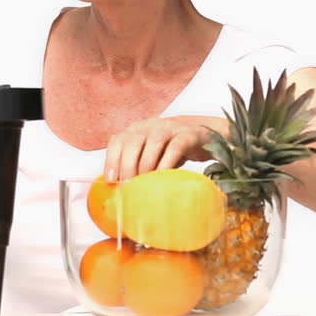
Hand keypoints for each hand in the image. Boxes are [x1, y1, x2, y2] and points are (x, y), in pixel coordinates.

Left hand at [102, 117, 221, 181]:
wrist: (204, 136)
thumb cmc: (171, 149)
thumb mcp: (151, 155)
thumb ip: (136, 165)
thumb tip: (120, 190)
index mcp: (137, 130)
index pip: (118, 140)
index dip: (111, 159)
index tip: (111, 179)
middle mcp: (151, 125)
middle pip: (133, 141)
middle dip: (128, 165)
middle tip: (128, 185)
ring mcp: (170, 128)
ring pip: (153, 143)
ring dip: (146, 165)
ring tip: (144, 183)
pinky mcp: (188, 135)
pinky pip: (176, 147)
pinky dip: (167, 162)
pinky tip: (164, 176)